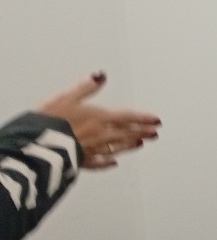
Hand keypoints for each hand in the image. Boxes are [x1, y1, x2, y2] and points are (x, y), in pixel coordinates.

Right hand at [38, 73, 160, 169]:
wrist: (37, 146)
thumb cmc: (51, 121)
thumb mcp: (66, 97)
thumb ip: (85, 87)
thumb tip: (100, 76)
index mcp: (99, 118)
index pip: (127, 117)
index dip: (143, 118)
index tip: (157, 120)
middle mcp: (100, 135)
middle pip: (126, 133)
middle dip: (142, 132)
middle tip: (155, 133)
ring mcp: (92, 150)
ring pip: (116, 147)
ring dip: (129, 145)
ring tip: (140, 144)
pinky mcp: (81, 162)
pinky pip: (99, 162)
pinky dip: (108, 162)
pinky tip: (113, 163)